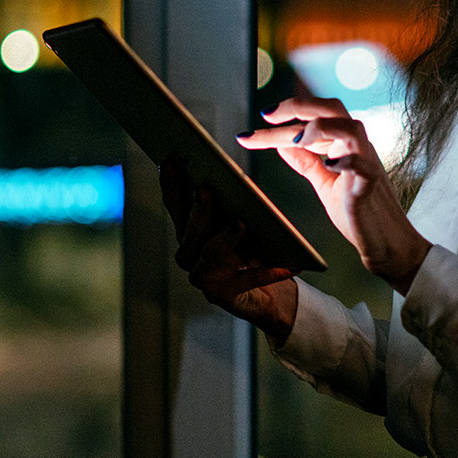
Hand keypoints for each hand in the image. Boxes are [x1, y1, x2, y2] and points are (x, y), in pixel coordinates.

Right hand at [158, 158, 296, 342]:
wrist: (267, 295)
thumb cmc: (253, 249)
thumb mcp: (242, 220)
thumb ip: (231, 202)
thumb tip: (230, 174)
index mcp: (189, 232)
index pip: (175, 205)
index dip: (171, 184)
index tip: (168, 161)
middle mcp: (189, 255)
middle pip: (189, 231)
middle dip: (197, 210)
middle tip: (205, 190)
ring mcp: (204, 278)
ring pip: (210, 255)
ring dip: (224, 237)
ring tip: (240, 223)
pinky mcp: (225, 296)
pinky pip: (248, 280)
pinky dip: (268, 271)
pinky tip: (289, 263)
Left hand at [236, 96, 430, 294]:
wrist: (387, 241)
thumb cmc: (358, 210)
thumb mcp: (324, 182)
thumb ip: (307, 162)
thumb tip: (282, 145)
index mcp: (345, 143)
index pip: (313, 119)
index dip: (285, 117)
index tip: (256, 122)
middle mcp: (357, 146)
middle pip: (333, 109)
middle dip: (298, 106)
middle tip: (267, 114)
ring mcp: (367, 164)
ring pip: (352, 128)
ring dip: (320, 128)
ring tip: (295, 139)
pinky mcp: (370, 186)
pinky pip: (363, 166)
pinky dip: (345, 161)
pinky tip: (327, 165)